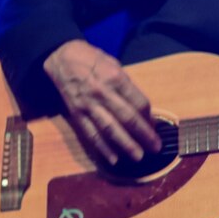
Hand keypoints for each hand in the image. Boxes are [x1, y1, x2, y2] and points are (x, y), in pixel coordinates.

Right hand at [43, 39, 160, 164]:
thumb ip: (128, 88)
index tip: (155, 127)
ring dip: (125, 145)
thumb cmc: (94, 61)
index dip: (149, 117)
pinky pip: (91, 133)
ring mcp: (88, 105)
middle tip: (155, 148)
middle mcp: (103, 93)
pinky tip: (113, 158)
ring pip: (109, 129)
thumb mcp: (115, 66)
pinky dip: (102, 148)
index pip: (138, 102)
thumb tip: (143, 111)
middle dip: (143, 135)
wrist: (63, 59)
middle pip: (127, 118)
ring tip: (138, 156)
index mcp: (116, 78)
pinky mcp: (77, 114)